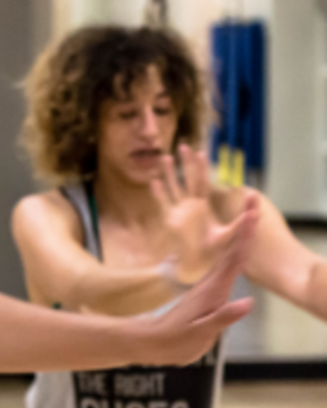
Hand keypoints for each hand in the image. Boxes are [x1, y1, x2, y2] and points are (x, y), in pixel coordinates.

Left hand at [142, 192, 257, 365]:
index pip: (233, 259)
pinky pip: (225, 269)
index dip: (244, 236)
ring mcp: (209, 288)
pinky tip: (238, 251)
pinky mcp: (207, 294)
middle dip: (245, 227)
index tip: (253, 214)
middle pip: (233, 251)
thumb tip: (249, 302)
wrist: (153, 342)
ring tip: (250, 217)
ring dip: (241, 237)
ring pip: (229, 258)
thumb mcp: (201, 333)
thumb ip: (223, 317)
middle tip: (255, 201)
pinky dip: (234, 254)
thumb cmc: (176, 341)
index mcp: (212, 291)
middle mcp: (211, 284)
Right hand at [151, 144, 246, 284]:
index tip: (201, 152)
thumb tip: (253, 212)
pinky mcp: (170, 219)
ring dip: (169, 173)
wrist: (198, 262)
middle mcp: (190, 204)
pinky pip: (164, 203)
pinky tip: (154, 182)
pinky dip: (159, 193)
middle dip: (185, 163)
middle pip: (187, 179)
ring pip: (173, 187)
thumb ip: (240, 223)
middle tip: (183, 146)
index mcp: (202, 204)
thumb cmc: (212, 248)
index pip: (202, 182)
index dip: (201, 168)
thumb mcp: (229, 234)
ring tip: (164, 158)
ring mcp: (178, 210)